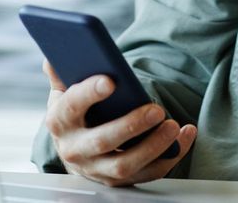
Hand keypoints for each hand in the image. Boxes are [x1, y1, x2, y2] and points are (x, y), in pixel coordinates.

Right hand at [42, 60, 197, 186]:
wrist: (75, 150)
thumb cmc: (74, 114)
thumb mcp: (63, 93)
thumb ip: (61, 74)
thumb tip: (53, 56)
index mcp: (60, 122)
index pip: (72, 107)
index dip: (89, 93)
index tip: (111, 80)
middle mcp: (75, 150)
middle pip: (103, 141)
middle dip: (131, 125)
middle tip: (156, 109)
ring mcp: (97, 169)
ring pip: (125, 165)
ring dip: (153, 146)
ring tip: (173, 125)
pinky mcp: (119, 180)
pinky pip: (148, 172)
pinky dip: (170, 156)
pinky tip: (184, 136)